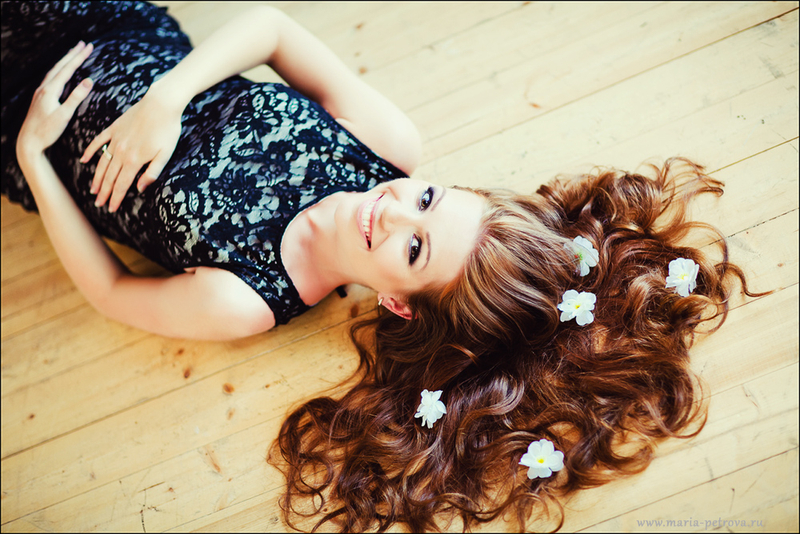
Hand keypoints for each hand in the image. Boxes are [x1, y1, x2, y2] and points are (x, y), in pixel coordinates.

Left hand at [17, 42, 93, 158]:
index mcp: (50, 90)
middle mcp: (44, 88)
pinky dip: (59, 70)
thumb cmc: (47, 131)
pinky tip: (61, 72)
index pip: (68, 69)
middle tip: (84, 44)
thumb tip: (89, 81)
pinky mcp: (40, 98)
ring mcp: (40, 92)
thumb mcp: (64, 115)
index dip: (79, 57)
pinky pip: (51, 78)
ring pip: (54, 71)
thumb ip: (76, 97)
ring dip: (65, 61)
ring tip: (74, 53)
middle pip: (60, 66)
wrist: (28, 142)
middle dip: (72, 54)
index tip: (89, 47)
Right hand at [80, 79, 182, 211]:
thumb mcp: (165, 155)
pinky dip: (90, 151)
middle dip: (104, 192)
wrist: (161, 104)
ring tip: (93, 189)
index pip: (122, 185)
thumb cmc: (167, 130)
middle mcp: (121, 152)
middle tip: (98, 204)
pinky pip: (98, 142)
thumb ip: (152, 172)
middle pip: (110, 177)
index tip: (111, 209)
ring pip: (102, 162)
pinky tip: (84, 160)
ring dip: (97, 178)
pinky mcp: (114, 128)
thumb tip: (140, 188)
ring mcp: (116, 139)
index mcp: (134, 160)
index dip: (116, 198)